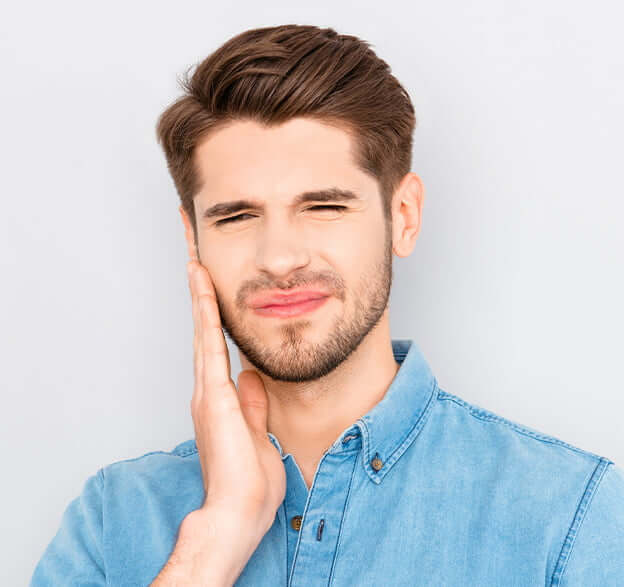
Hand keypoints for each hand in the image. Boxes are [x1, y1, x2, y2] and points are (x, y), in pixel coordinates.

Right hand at [184, 237, 285, 536]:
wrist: (241, 512)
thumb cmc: (250, 480)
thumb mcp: (258, 430)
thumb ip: (252, 401)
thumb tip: (252, 375)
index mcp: (220, 393)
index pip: (216, 338)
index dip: (212, 306)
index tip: (210, 276)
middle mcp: (208, 385)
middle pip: (203, 322)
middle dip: (198, 283)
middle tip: (192, 245)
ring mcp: (207, 387)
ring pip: (202, 323)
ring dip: (198, 285)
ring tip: (193, 247)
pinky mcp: (212, 393)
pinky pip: (208, 340)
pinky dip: (204, 308)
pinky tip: (201, 279)